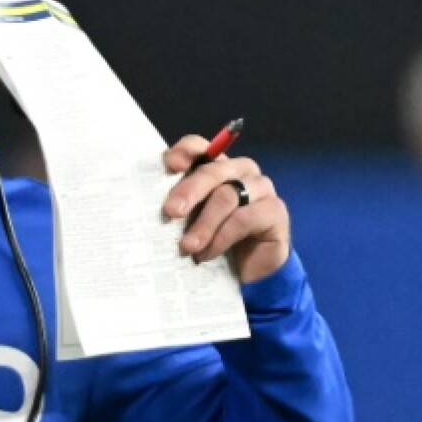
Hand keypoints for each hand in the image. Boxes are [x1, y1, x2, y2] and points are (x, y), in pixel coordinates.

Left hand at [162, 135, 290, 284]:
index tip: (169, 164)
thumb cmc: (214, 242)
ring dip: (204, 223)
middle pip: (213, 171)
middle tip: (170, 212)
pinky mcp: (275, 211)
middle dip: (189, 191)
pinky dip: (222, 237)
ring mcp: (261, 189)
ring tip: (187, 246)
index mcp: (216, 168)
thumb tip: (147, 208)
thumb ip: (178, 208)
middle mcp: (240, 171)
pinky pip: (246, 218)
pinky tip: (207, 254)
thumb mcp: (190, 223)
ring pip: (227, 196)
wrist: (249, 273)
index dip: (185, 151)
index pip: (200, 148)